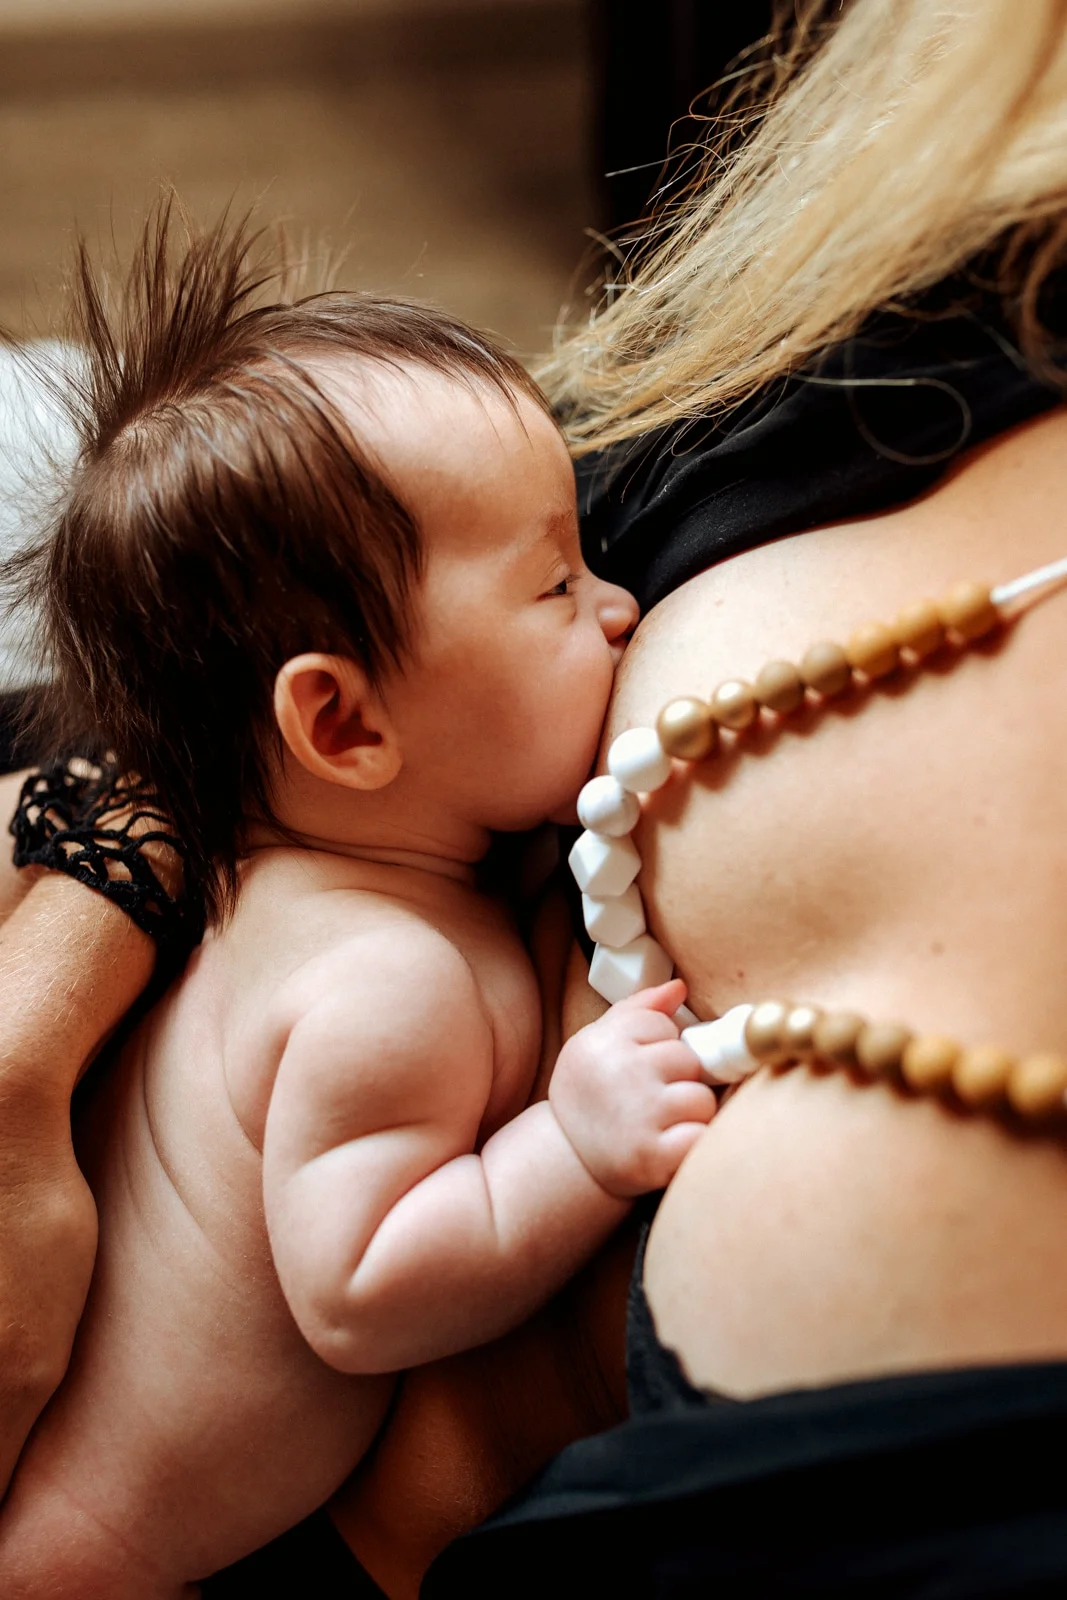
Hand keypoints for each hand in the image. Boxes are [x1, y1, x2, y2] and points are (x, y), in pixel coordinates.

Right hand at [549, 978, 715, 1197]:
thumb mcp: (596, 1044)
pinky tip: (670, 1146)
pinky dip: (694, 1144)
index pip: (663, 1024)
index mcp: (602, 1043)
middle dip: (679, 1078)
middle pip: (688, 1059)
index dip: (659, 1046)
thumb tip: (678, 988)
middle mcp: (620, 1074)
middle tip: (652, 1099)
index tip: (640, 1067)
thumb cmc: (591, 1097)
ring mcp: (639, 1116)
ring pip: (701, 1099)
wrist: (566, 1161)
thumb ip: (636, 1010)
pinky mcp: (653, 1156)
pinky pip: (702, 1136)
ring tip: (661, 1123)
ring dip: (690, 1114)